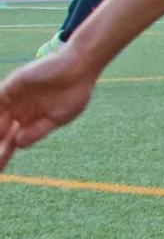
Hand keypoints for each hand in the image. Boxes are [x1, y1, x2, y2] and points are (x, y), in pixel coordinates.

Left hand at [0, 51, 100, 172]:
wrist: (81, 68)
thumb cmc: (75, 93)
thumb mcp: (58, 118)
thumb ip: (38, 131)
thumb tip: (18, 145)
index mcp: (28, 120)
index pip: (10, 141)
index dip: (3, 155)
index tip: (0, 171)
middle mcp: (17, 110)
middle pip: (0, 132)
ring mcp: (13, 98)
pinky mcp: (12, 85)